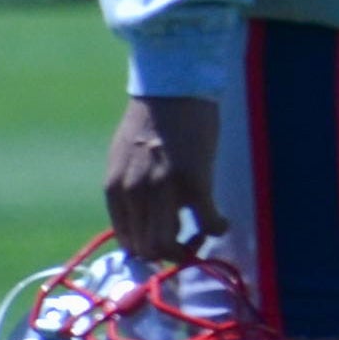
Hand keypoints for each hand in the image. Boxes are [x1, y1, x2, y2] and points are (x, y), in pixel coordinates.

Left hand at [104, 92, 223, 261]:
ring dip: (190, 248)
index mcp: (115, 189)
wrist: (174, 85)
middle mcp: (134, 194)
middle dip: (169, 254)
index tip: (165, 245)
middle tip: (186, 244)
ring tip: (202, 233)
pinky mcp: (195, 182)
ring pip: (172, 245)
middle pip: (149, 249)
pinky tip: (222, 221)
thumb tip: (141, 219)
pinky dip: (216, 229)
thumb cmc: (150, 118)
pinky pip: (207, 223)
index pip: (127, 241)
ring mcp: (164, 190)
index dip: (148, 250)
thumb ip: (128, 189)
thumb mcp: (124, 158)